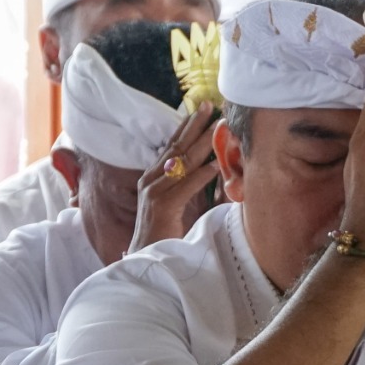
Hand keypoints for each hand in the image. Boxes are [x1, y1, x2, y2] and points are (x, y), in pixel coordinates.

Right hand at [131, 103, 218, 250]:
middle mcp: (151, 180)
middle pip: (176, 147)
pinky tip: (217, 164)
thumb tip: (204, 170)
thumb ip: (183, 186)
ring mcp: (155, 192)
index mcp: (152, 177)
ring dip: (202, 143)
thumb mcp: (173, 204)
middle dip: (194, 125)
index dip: (185, 127)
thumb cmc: (161, 234)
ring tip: (219, 127)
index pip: (170, 146)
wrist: (144, 258)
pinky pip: (186, 186)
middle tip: (209, 106)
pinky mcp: (163, 207)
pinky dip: (203, 174)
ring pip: (182, 162)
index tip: (200, 110)